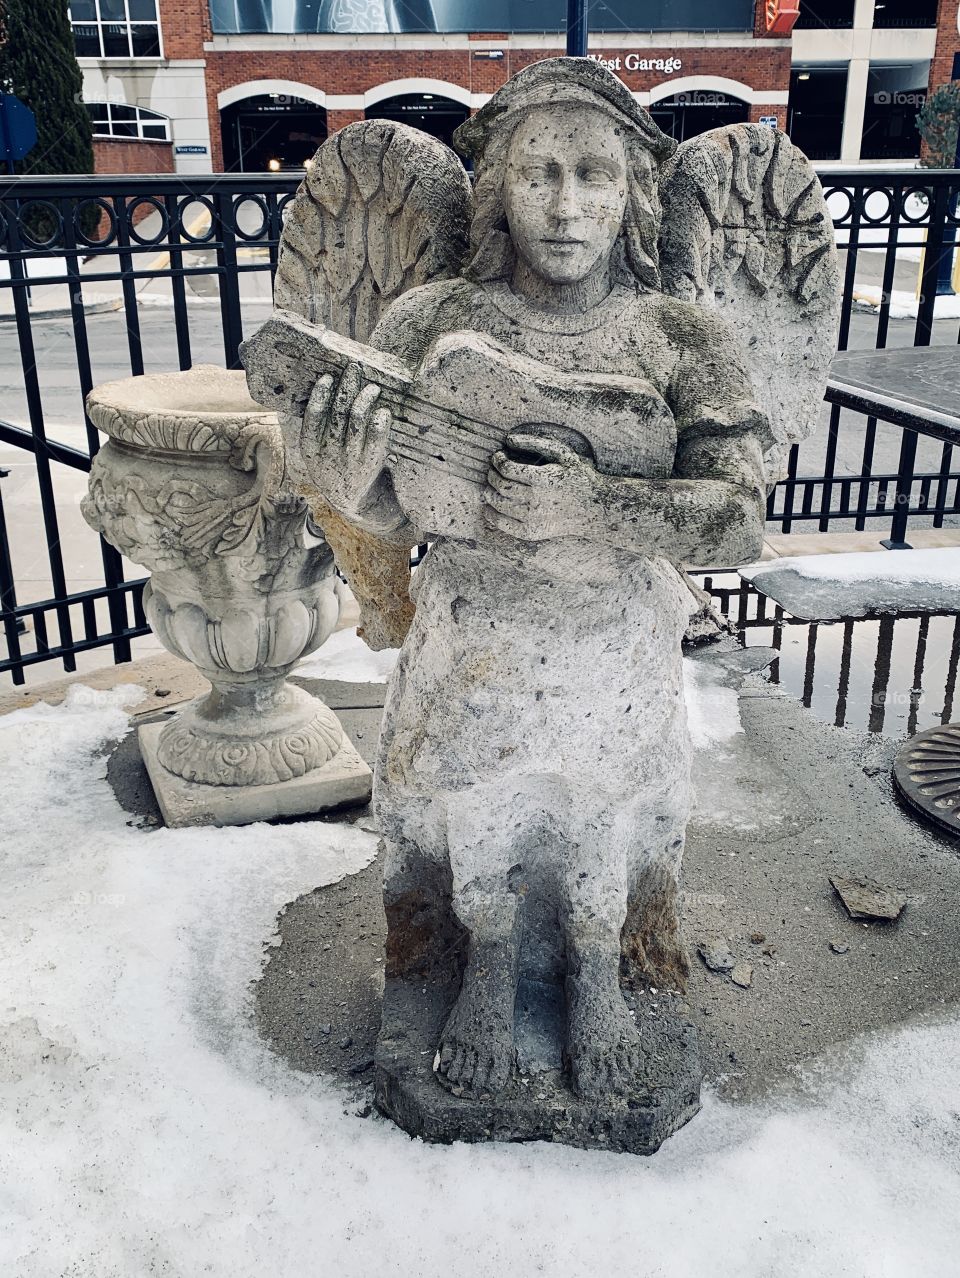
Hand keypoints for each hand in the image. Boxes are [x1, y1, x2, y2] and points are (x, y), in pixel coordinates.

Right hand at [300, 362, 391, 517]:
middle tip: (354, 370)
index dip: (319, 396)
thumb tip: (322, 390)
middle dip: (347, 387)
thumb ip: (317, 430)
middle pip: (338, 414)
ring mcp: (350, 461)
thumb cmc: (336, 469)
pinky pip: (376, 438)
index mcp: (310, 451)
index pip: (312, 418)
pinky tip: (383, 411)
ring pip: (357, 422)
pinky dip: (380, 421)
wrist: (355, 504)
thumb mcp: (318, 455)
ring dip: (365, 399)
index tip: (327, 377)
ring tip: (372, 388)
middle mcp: (328, 456)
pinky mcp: (370, 466)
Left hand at [482, 431, 602, 541]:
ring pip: (498, 504)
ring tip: (490, 486)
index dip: (497, 460)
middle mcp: (535, 500)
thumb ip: (535, 443)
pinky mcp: (531, 532)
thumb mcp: (562, 454)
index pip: (506, 469)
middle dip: (491, 475)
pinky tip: (488, 507)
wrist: (594, 509)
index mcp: (542, 479)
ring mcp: (532, 519)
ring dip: (488, 492)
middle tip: (492, 470)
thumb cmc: (578, 477)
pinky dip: (491, 515)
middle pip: (500, 486)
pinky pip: (502, 524)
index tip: (497, 456)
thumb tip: (509, 439)